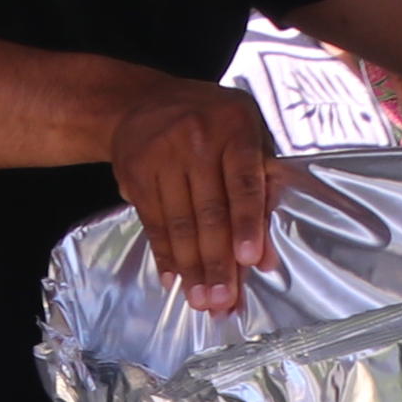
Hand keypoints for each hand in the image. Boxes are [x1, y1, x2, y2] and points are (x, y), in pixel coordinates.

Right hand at [107, 76, 289, 315]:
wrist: (140, 101)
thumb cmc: (210, 123)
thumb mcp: (246, 133)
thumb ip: (262, 185)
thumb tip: (265, 253)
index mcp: (234, 127)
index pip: (244, 183)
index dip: (247, 223)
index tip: (249, 260)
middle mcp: (196, 139)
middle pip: (210, 211)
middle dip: (217, 261)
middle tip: (223, 300)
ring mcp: (161, 156)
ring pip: (180, 222)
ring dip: (191, 267)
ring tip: (201, 300)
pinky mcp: (136, 174)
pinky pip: (154, 222)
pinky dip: (164, 254)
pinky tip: (174, 279)